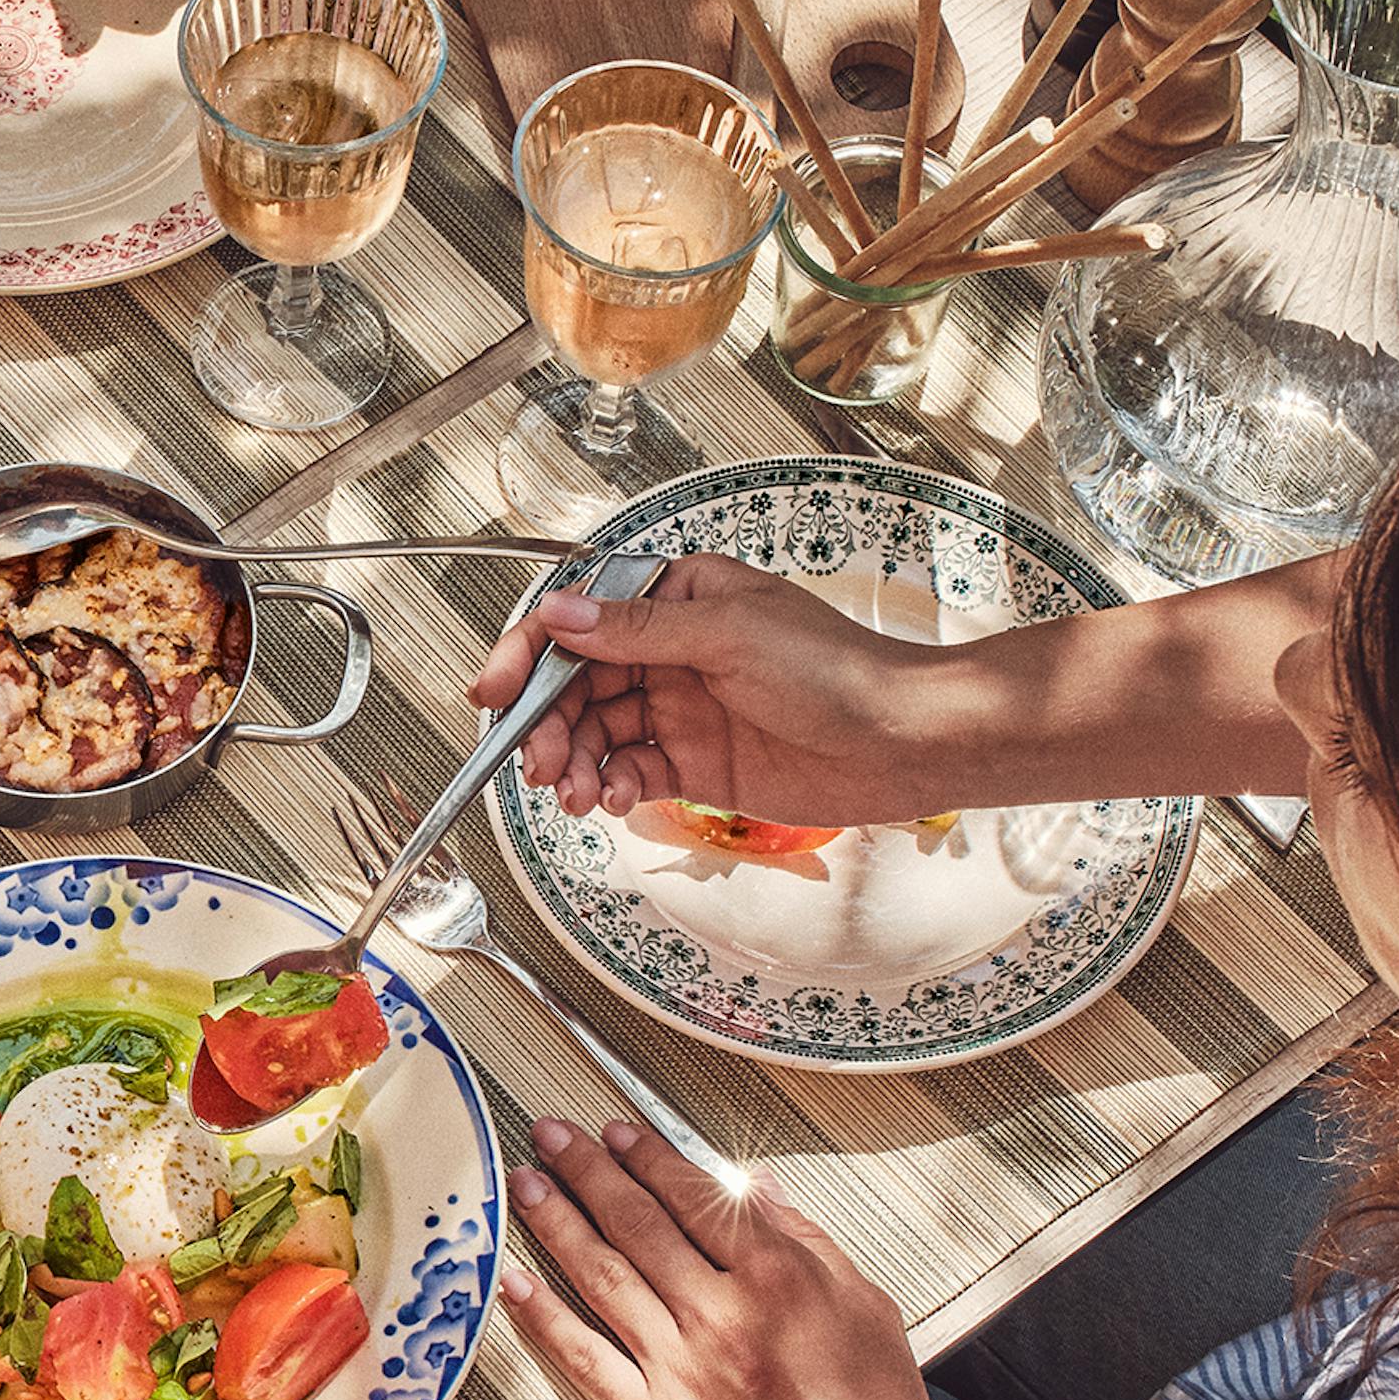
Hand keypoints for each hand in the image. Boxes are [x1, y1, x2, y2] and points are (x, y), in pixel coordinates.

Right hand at [464, 552, 980, 826]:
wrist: (904, 744)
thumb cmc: (841, 672)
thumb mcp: (730, 634)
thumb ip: (637, 631)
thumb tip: (562, 615)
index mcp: (677, 601)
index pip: (579, 620)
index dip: (528, 655)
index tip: (494, 691)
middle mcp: (670, 652)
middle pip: (574, 684)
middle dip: (546, 724)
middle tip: (539, 762)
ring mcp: (680, 708)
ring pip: (595, 733)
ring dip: (574, 763)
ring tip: (575, 792)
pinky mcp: (693, 763)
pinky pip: (629, 771)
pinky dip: (611, 787)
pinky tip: (614, 798)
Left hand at [497, 1118, 962, 1399]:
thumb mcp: (868, 1312)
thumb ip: (809, 1243)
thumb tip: (759, 1188)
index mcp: (779, 1281)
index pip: (694, 1195)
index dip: (647, 1156)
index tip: (617, 1132)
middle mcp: (723, 1319)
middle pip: (637, 1224)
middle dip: (587, 1170)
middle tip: (553, 1136)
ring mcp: (681, 1372)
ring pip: (603, 1277)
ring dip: (557, 1223)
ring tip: (528, 1185)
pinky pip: (584, 1359)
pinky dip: (544, 1316)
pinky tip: (516, 1282)